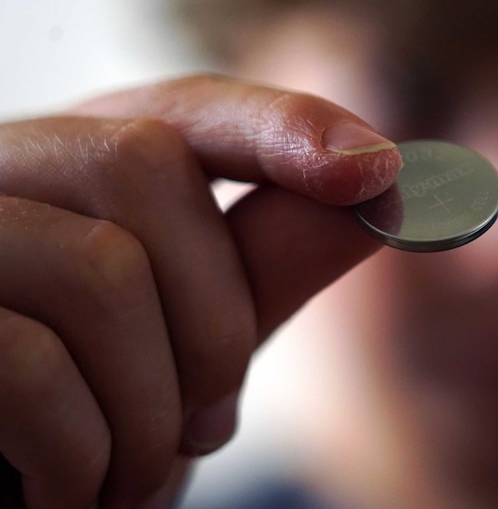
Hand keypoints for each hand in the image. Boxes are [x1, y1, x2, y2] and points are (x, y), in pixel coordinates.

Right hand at [0, 74, 401, 507]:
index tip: (379, 168)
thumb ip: (267, 261)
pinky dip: (81, 456)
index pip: (182, 108)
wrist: (8, 500)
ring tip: (133, 473)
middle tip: (209, 425)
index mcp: (77, 171)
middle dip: (216, 320)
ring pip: (99, 268)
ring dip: (153, 409)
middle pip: (143, 168)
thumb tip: (381, 183)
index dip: (282, 125)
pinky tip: (72, 492)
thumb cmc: (89, 418)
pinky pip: (28, 366)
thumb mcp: (189, 341)